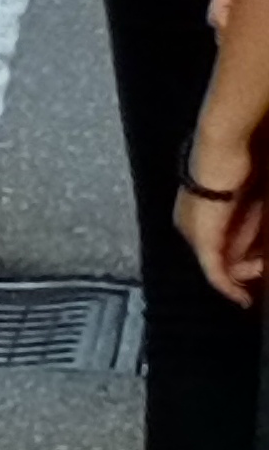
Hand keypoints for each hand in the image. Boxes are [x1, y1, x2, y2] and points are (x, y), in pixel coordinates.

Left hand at [181, 125, 264, 307]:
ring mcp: (192, 232)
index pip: (215, 248)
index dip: (239, 261)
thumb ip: (243, 229)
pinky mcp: (202, 238)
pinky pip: (213, 271)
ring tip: (258, 274)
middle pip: (216, 259)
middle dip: (243, 270)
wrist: (222, 151)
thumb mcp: (243, 205)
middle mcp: (187, 224)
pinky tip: (240, 297)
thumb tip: (252, 256)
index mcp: (193, 214)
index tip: (258, 267)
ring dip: (240, 276)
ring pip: (218, 266)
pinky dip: (227, 286)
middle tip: (261, 270)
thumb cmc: (234, 169)